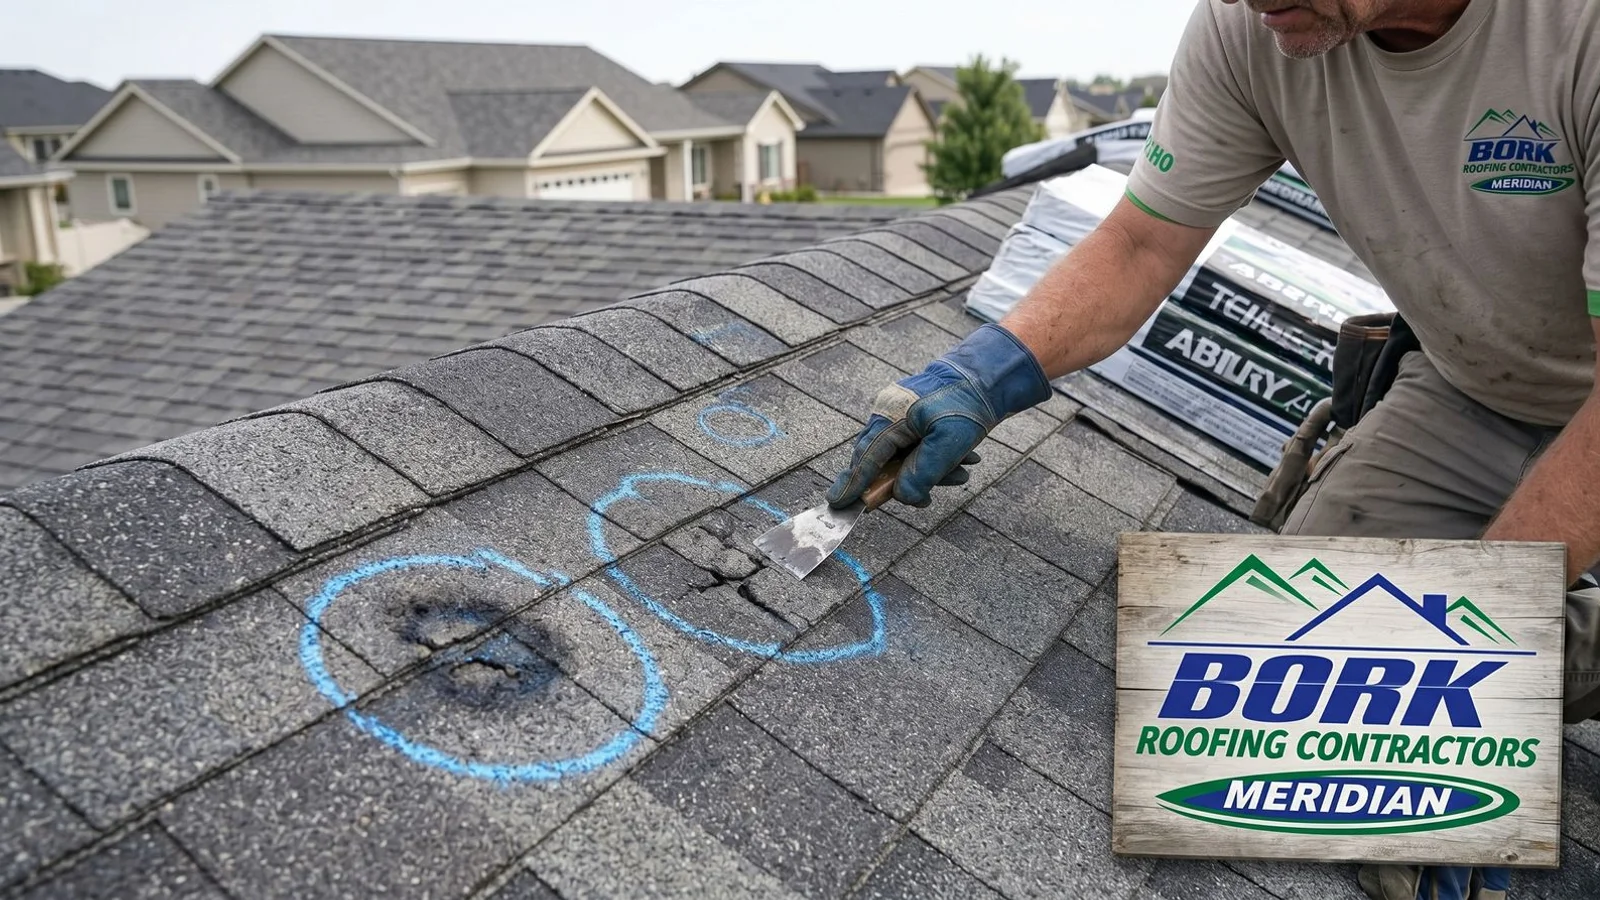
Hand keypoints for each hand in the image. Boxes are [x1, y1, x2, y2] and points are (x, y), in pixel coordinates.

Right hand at [827, 323, 1051, 507]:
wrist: (990, 374)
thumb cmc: (967, 404)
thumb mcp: (948, 444)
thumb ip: (922, 473)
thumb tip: (902, 497)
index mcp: (890, 416)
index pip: (866, 457)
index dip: (853, 483)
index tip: (837, 503)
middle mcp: (889, 412)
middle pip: (885, 460)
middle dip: (910, 481)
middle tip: (926, 499)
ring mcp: (902, 412)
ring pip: (905, 455)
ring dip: (933, 470)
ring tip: (963, 472)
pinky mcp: (916, 414)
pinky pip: (918, 445)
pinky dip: (938, 458)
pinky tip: (964, 460)